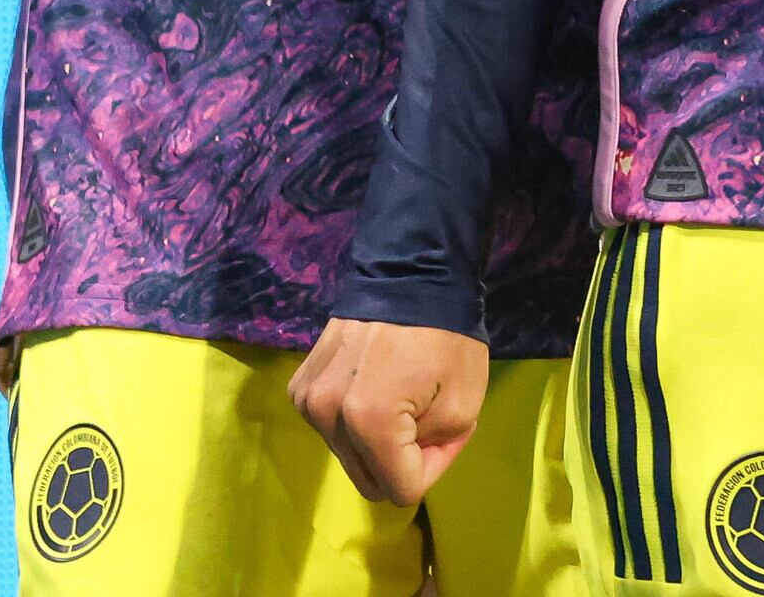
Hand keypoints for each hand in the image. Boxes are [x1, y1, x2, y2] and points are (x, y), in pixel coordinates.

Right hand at [293, 319, 488, 508]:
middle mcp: (326, 415)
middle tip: (423, 417)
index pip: (400, 489)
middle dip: (401, 460)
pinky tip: (371, 386)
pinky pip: (330, 429)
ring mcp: (307, 400)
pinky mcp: (299, 387)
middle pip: (368, 479)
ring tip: (399, 397)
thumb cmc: (446, 337)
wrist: (409, 274)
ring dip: (376, 442)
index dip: (430, 467)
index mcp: (367, 422)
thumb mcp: (465, 405)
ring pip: (349, 456)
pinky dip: (353, 422)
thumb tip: (405, 460)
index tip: (442, 430)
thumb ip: (434, 451)